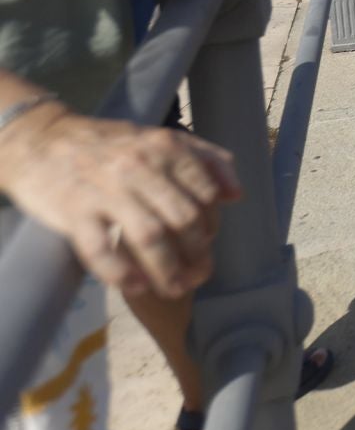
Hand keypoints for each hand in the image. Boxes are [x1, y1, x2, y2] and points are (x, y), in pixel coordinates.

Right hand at [0, 108, 239, 297]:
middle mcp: (139, 166)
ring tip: (174, 290)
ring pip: (148, 237)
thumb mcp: (162, 139)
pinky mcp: (73, 210)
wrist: (43, 140)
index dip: (211, 225)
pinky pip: (100, 248)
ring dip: (167, 270)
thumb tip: (236, 194)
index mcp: (166, 147)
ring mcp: (105, 188)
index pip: (205, 194)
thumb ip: (206, 159)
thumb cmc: (111, 145)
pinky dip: (121, 272)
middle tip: (198, 276)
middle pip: (182, 219)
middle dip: (197, 255)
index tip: (207, 244)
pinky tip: (135, 287)